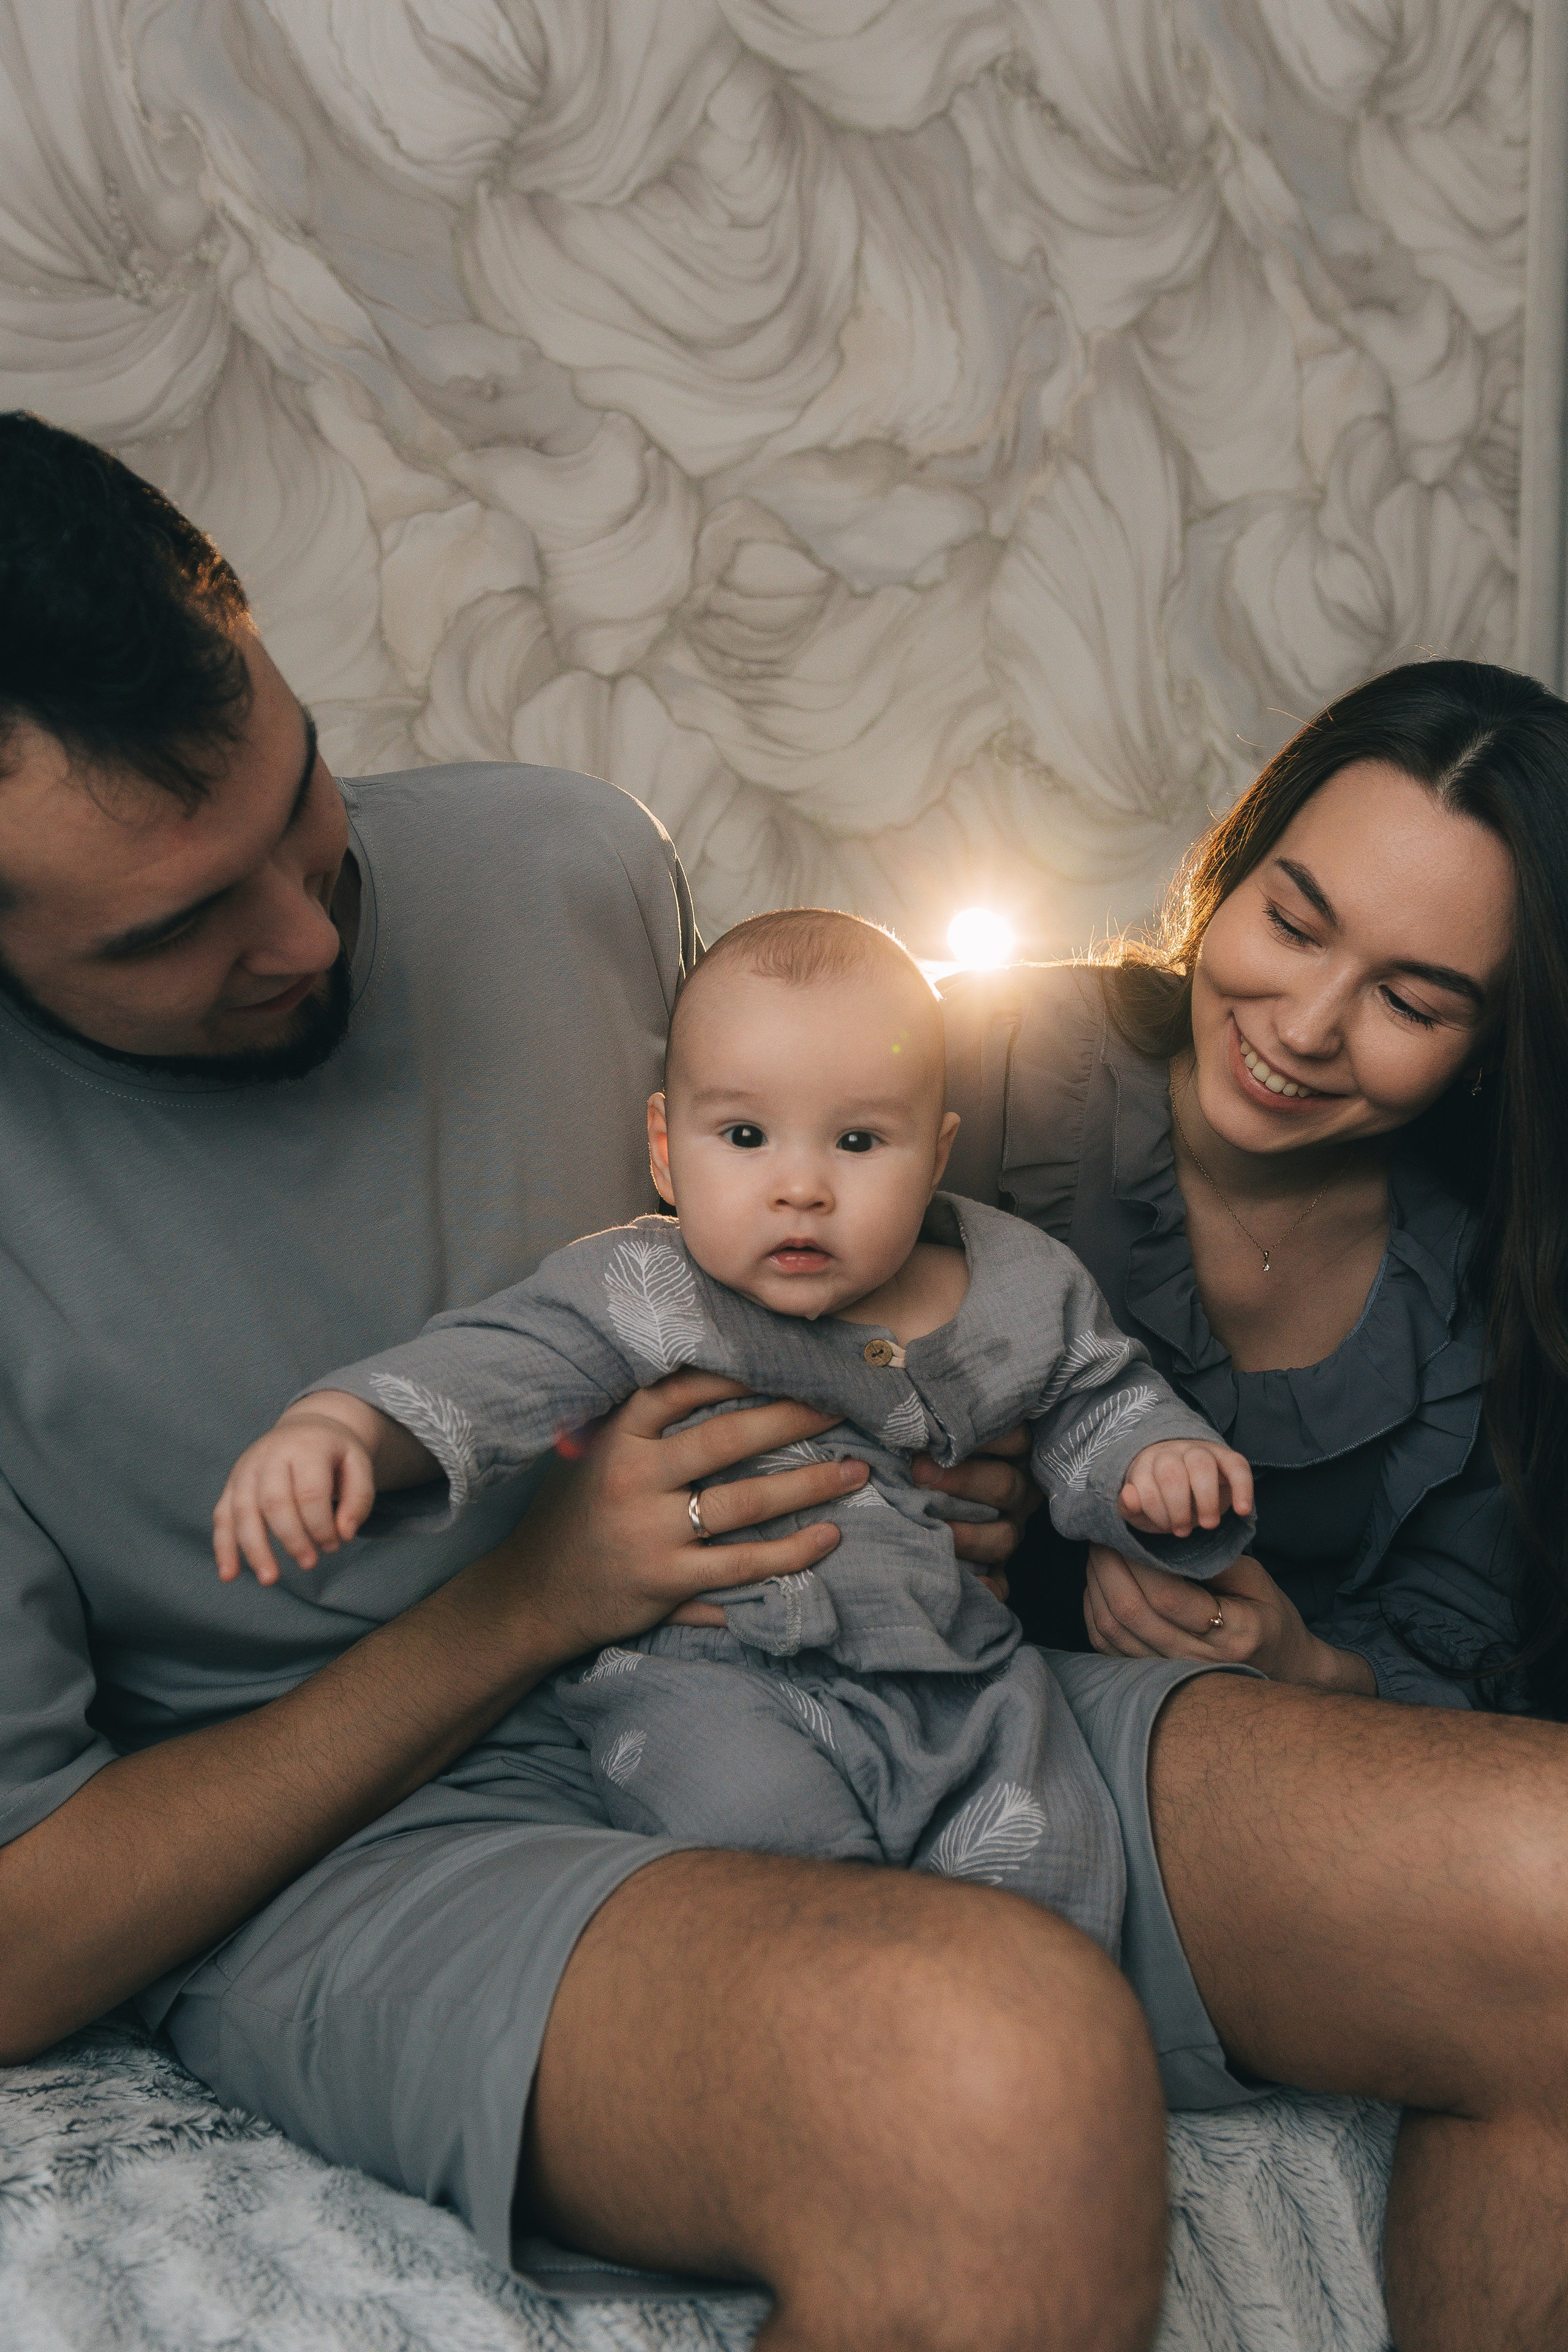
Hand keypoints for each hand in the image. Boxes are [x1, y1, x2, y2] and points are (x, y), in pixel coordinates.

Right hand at [214, 1405, 383, 1584]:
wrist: (305, 1427)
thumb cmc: (334, 1453)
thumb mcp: (359, 1464)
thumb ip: (360, 1498)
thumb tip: (344, 1534)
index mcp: (305, 1447)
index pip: (310, 1492)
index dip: (321, 1525)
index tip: (334, 1545)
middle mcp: (270, 1455)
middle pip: (273, 1502)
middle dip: (291, 1539)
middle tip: (310, 1563)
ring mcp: (246, 1470)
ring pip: (242, 1512)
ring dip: (254, 1549)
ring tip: (270, 1579)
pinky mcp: (232, 1485)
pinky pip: (222, 1516)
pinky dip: (223, 1547)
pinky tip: (228, 1575)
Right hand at [507, 1371, 869, 1651]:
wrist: (532, 1595)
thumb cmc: (573, 1512)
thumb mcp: (593, 1453)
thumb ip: (643, 1419)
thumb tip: (714, 1370)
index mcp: (618, 1437)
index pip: (684, 1389)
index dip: (740, 1371)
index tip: (790, 1358)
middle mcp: (633, 1479)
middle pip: (727, 1439)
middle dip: (792, 1420)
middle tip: (842, 1406)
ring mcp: (651, 1534)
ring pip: (746, 1503)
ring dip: (808, 1485)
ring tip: (854, 1470)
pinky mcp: (667, 1583)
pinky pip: (742, 1566)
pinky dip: (790, 1553)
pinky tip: (827, 1538)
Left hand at [911, 1425, 1040, 1605]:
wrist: (915, 1484)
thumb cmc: (922, 1448)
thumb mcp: (933, 1429)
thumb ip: (930, 1422)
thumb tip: (904, 1416)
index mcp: (1010, 1451)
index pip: (1014, 1438)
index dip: (980, 1436)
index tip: (938, 1433)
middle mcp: (1016, 1491)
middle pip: (1005, 1486)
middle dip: (963, 1481)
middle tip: (918, 1473)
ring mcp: (1008, 1529)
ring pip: (1004, 1536)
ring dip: (967, 1535)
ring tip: (928, 1526)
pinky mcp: (998, 1566)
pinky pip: (1003, 1583)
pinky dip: (988, 1587)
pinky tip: (970, 1584)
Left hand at [1083, 1547, 1376, 1691]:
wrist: (1278, 1665)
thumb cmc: (1267, 1613)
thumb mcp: (1254, 1578)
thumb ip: (1209, 1559)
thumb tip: (1156, 1535)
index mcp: (1232, 1634)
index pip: (1167, 1596)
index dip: (1136, 1560)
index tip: (1125, 1531)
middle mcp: (1199, 1661)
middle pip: (1132, 1614)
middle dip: (1108, 1569)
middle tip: (1101, 1537)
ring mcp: (1173, 1676)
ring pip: (1114, 1633)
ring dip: (1095, 1588)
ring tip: (1097, 1556)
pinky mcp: (1152, 1679)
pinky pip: (1108, 1648)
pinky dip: (1094, 1613)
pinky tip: (1097, 1586)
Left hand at [1118, 1439, 1253, 1538]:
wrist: (1186, 1485)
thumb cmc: (1161, 1500)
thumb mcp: (1141, 1511)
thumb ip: (1130, 1507)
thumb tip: (1129, 1495)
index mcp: (1146, 1463)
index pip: (1145, 1483)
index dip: (1155, 1510)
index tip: (1167, 1528)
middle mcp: (1172, 1452)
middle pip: (1171, 1470)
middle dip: (1177, 1506)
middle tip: (1183, 1532)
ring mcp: (1200, 1451)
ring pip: (1201, 1463)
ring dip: (1205, 1498)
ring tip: (1208, 1525)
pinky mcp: (1227, 1457)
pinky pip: (1237, 1464)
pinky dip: (1242, 1487)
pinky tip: (1242, 1510)